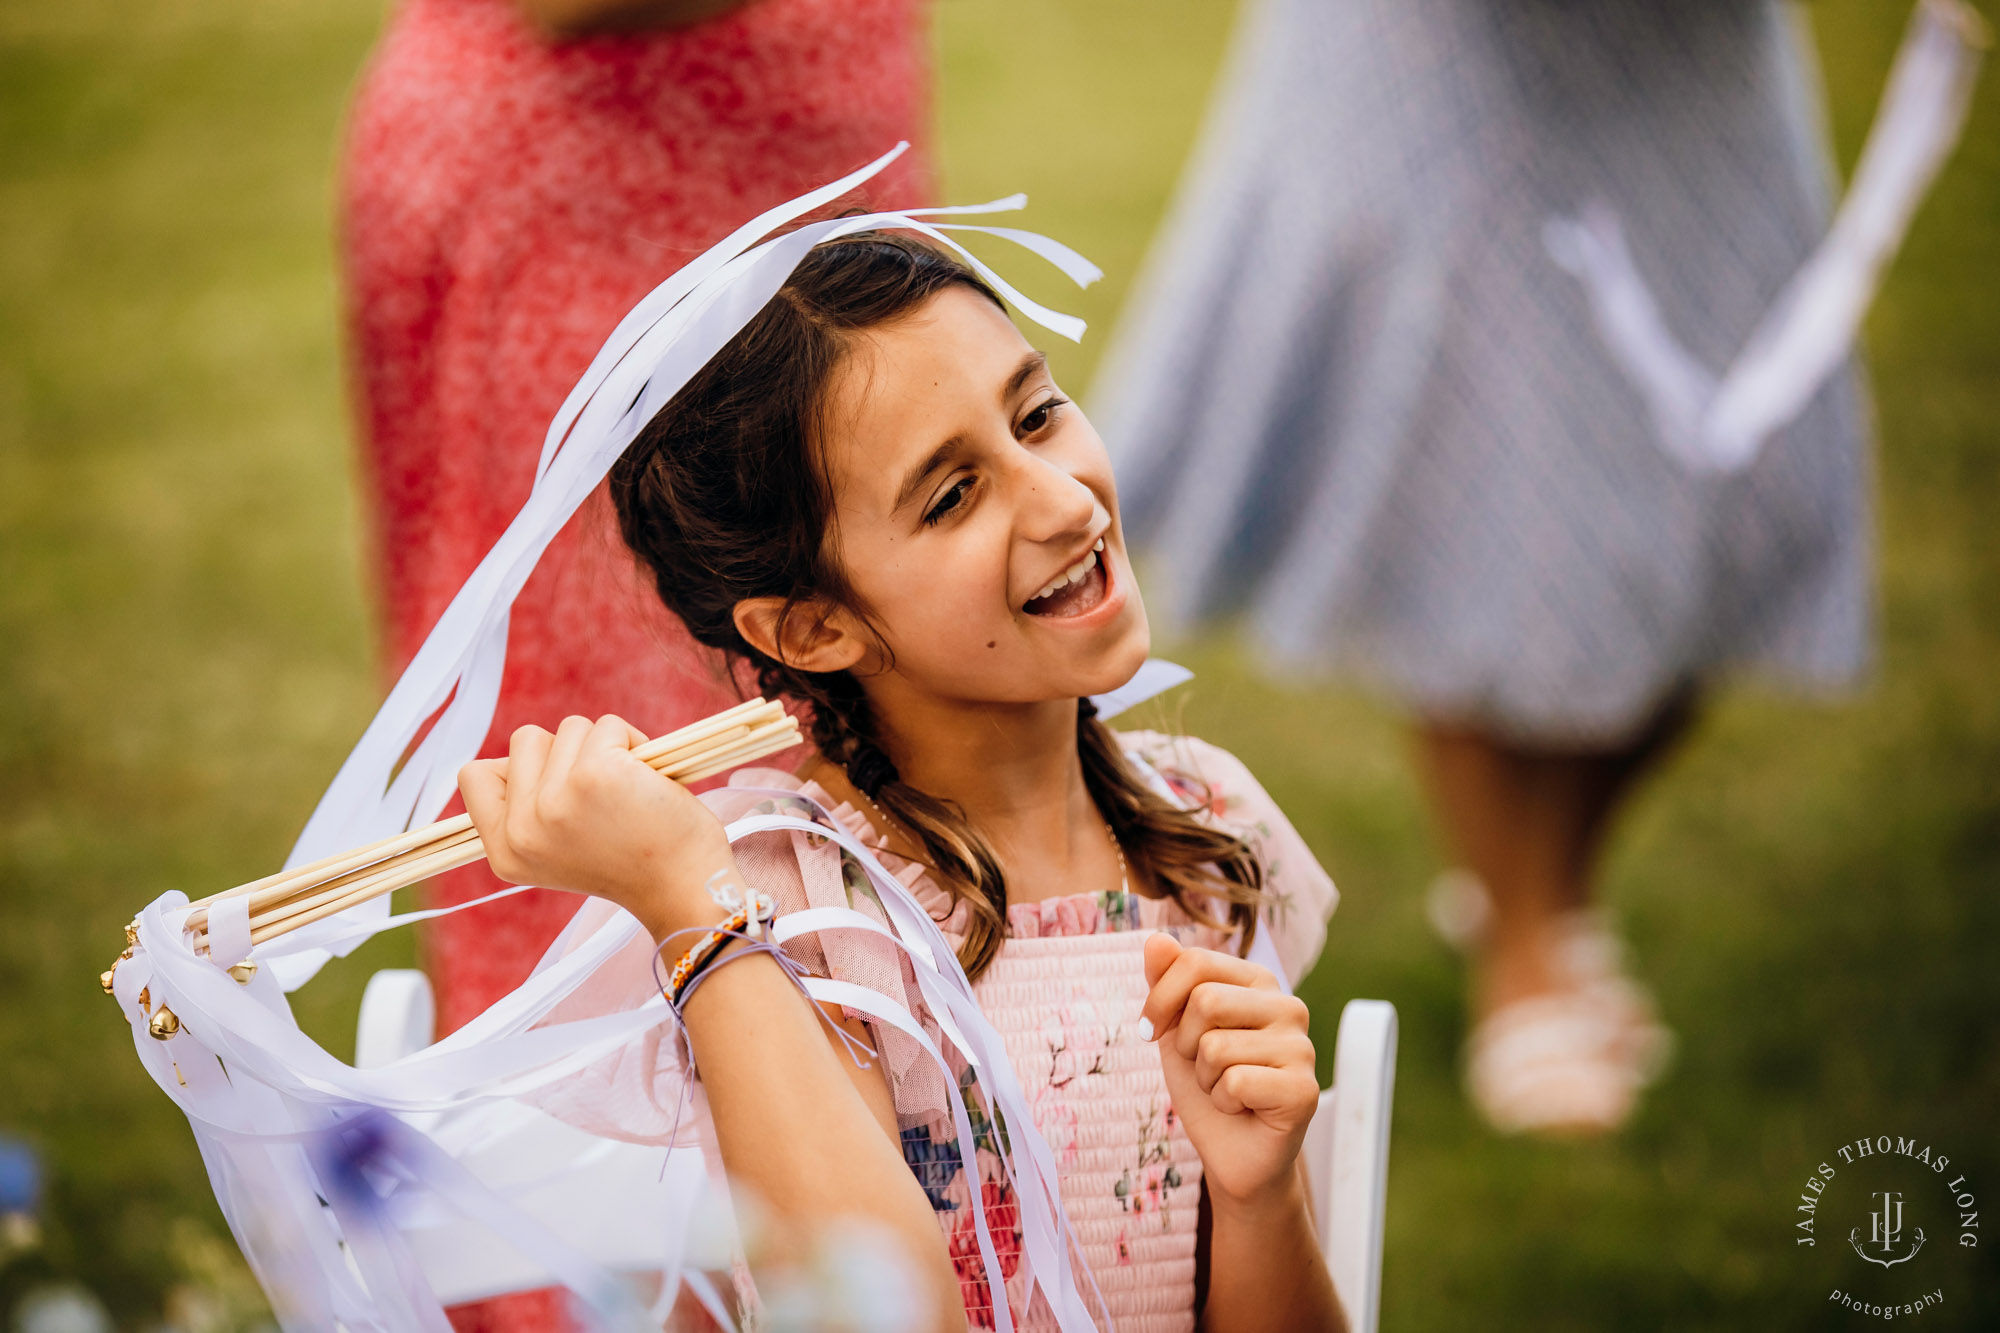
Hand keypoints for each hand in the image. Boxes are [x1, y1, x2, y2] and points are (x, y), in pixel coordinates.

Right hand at [457, 714, 737, 944]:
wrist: (685, 889)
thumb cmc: (635, 861)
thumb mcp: (560, 848)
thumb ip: (529, 807)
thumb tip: (522, 752)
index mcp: (505, 852)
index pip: (474, 776)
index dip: (515, 767)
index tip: (555, 787)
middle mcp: (521, 830)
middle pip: (525, 740)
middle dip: (569, 752)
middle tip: (603, 794)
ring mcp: (555, 801)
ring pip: (569, 728)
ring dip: (604, 746)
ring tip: (628, 790)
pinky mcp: (595, 774)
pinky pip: (608, 725)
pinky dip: (633, 741)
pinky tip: (647, 781)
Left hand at [1138, 933, 1318, 1209]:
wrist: (1232, 1153)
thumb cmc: (1206, 1084)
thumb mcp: (1175, 1028)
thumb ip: (1166, 983)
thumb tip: (1155, 939)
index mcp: (1259, 982)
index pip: (1195, 961)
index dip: (1159, 1000)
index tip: (1151, 1031)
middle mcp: (1289, 1006)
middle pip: (1206, 1000)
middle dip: (1184, 1044)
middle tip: (1204, 1069)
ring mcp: (1302, 1047)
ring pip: (1215, 1046)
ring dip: (1204, 1078)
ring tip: (1226, 1089)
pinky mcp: (1304, 1089)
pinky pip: (1235, 1082)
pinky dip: (1222, 1102)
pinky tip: (1243, 1109)